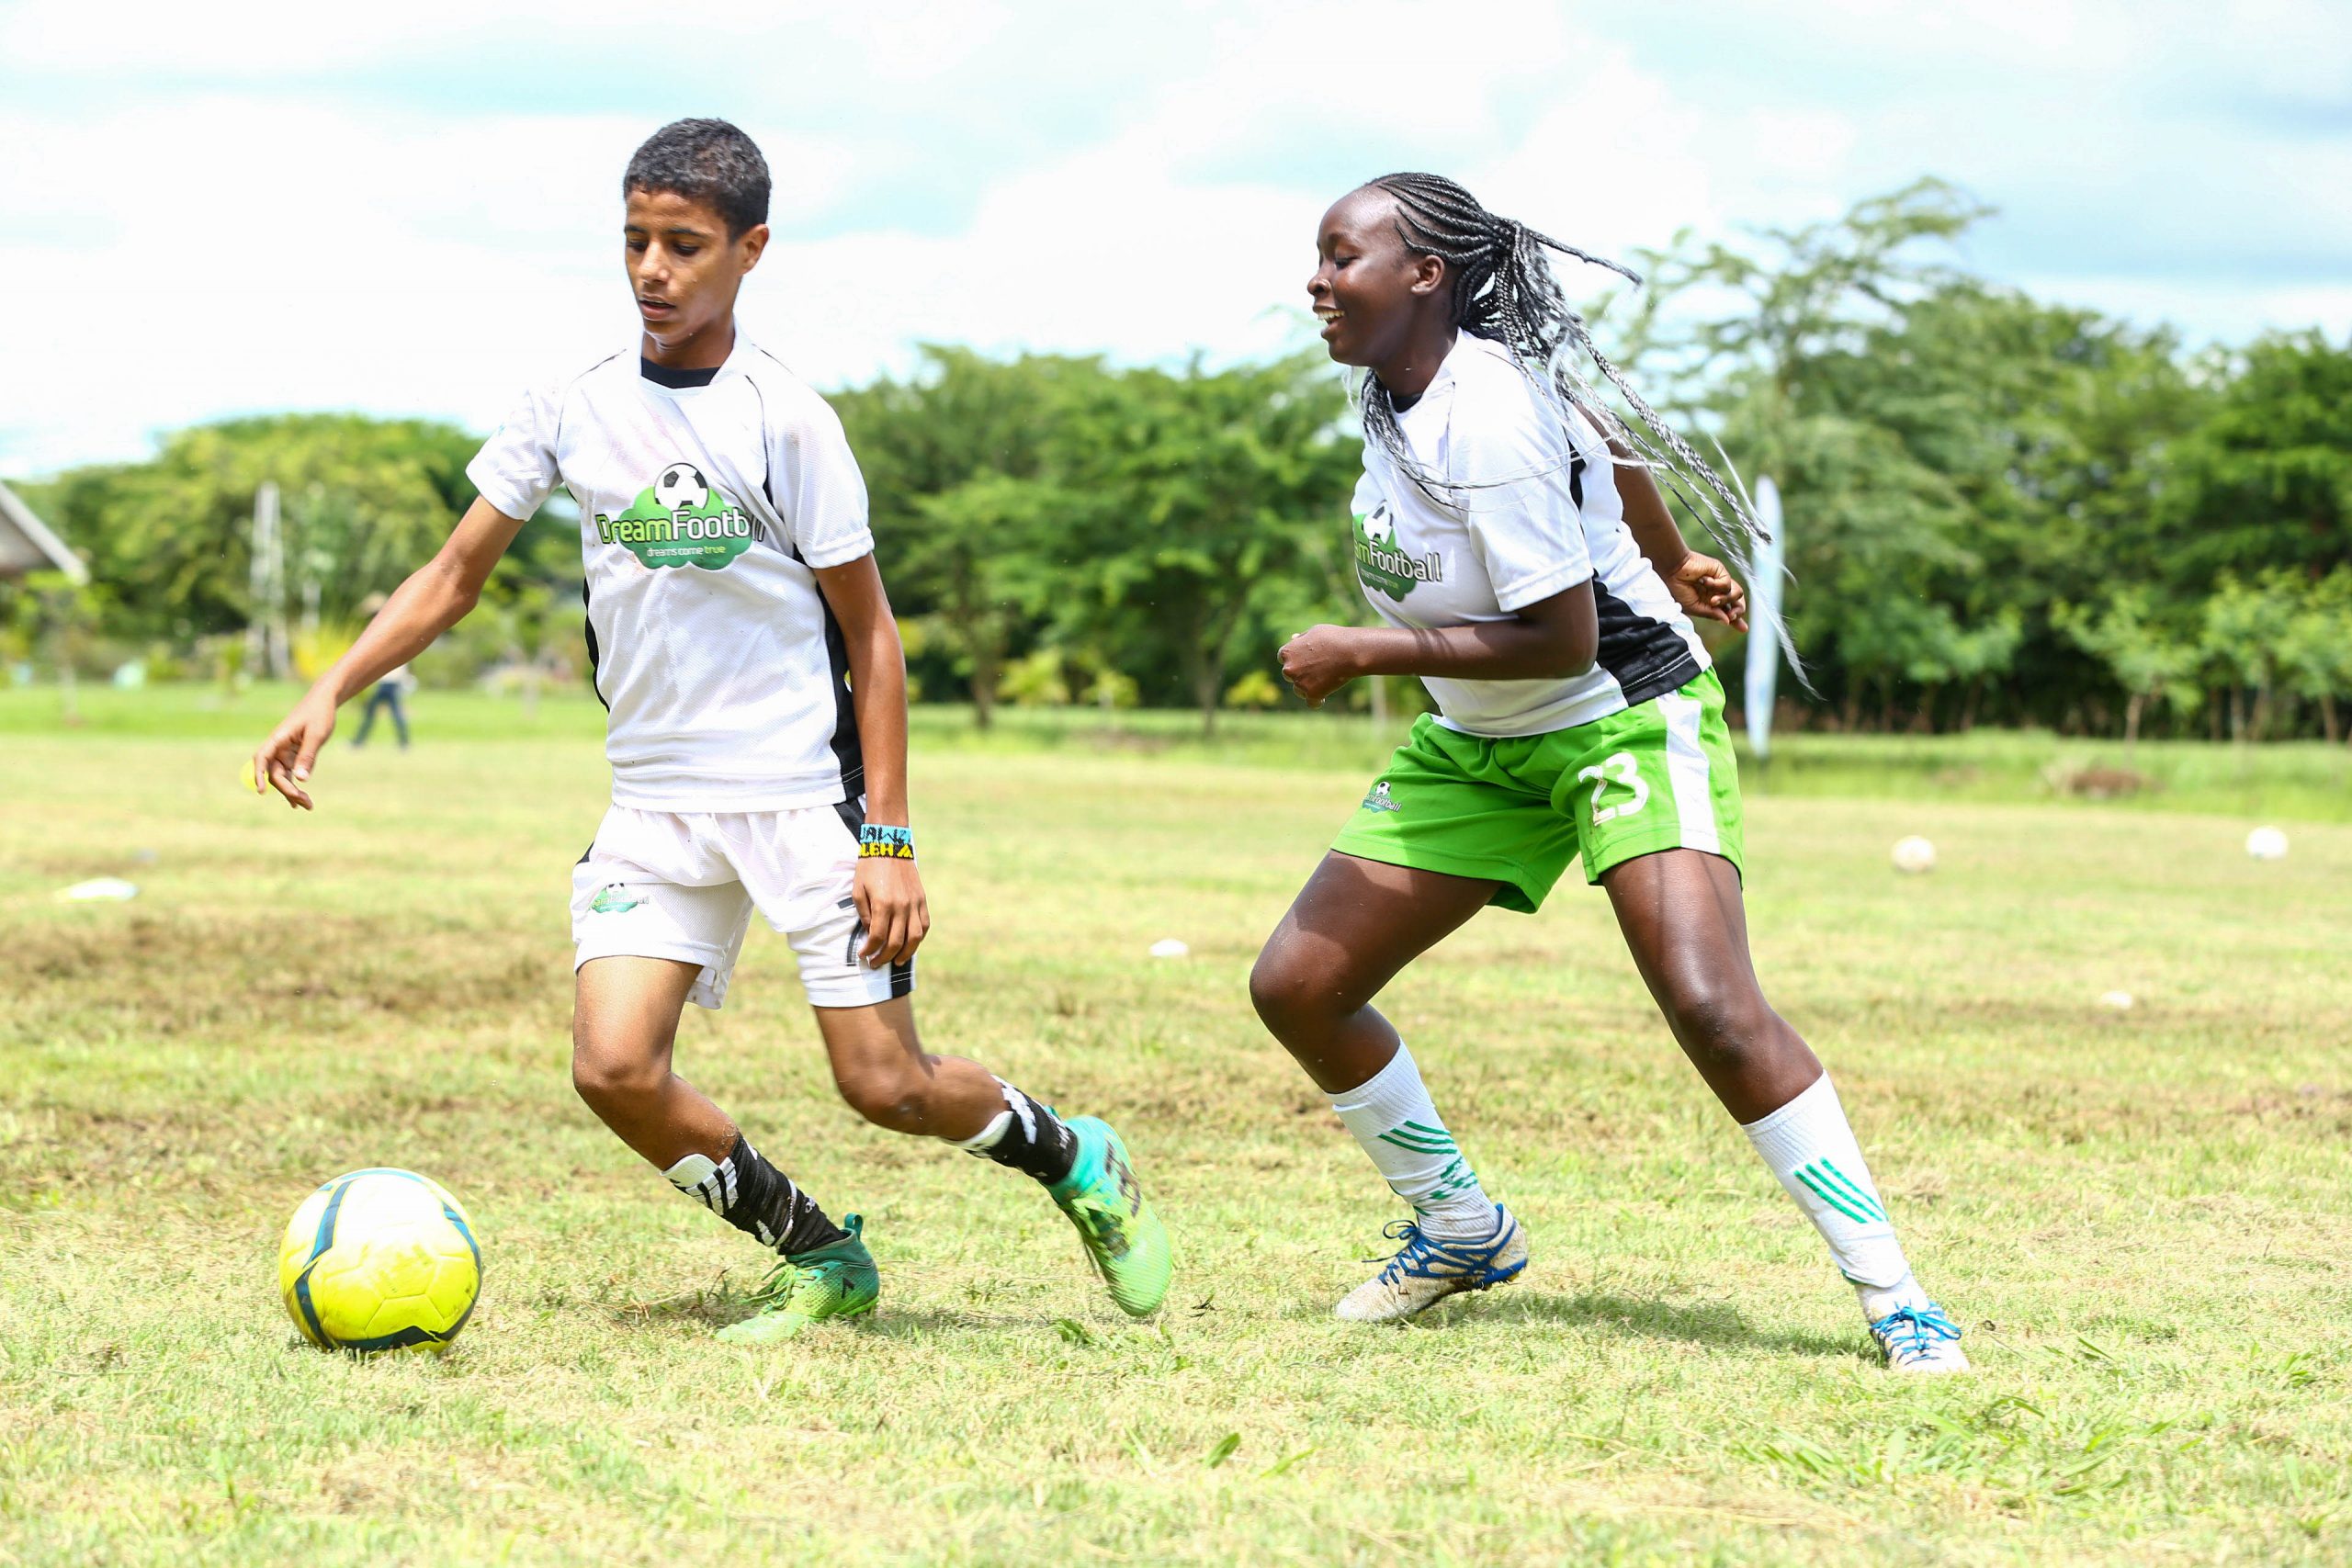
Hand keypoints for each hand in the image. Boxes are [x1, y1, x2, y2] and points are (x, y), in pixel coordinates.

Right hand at [250, 688, 338, 809]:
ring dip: (292, 791)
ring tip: (308, 806)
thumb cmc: (319, 714)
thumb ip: (308, 756)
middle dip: (287, 790)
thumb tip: (301, 779)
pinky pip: (290, 774)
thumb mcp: (316, 735)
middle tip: (305, 803)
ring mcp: (284, 752)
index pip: (262, 758)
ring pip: (282, 777)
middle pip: (275, 774)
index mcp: (278, 738)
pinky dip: (295, 786)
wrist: (324, 702)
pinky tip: (300, 801)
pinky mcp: (293, 756)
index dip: (258, 775)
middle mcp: (277, 747)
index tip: (261, 791)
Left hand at [853, 853, 929, 966]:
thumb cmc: (869, 868)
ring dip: (905, 953)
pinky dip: (918, 938)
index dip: (869, 950)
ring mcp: (914, 904)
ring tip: (896, 961)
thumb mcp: (858, 890)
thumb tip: (870, 933)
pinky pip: (924, 925)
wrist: (889, 845)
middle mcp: (901, 906)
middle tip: (875, 963)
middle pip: (896, 942)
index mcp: (883, 904)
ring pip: (914, 938)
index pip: (877, 936)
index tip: (863, 956)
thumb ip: (864, 914)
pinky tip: (910, 945)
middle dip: (884, 957)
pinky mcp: (922, 899)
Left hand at [1279, 625, 1365, 706]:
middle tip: (1319, 667)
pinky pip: (1311, 703)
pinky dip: (1317, 700)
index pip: (1283, 658)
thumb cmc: (1335, 638)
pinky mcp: (1312, 694)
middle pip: (1290, 674)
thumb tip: (1292, 639)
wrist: (1351, 652)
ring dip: (1308, 686)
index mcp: (1287, 652)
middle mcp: (1289, 669)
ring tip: (1326, 678)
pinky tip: (1324, 696)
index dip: (1296, 658)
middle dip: (1301, 672)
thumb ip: (1301, 639)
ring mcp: (1299, 683)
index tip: (1308, 658)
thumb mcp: (1315, 632)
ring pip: (1299, 690)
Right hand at [1664, 551, 1747, 631]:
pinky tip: (1704, 582)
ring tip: (1713, 600)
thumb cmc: (1678, 589)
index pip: (1727, 612)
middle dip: (1738, 611)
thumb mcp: (1693, 607)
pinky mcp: (1720, 571)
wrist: (1673, 570)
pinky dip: (1717, 585)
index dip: (1736, 621)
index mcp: (1710, 602)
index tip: (1744, 629)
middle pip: (1737, 603)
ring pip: (1737, 594)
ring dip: (1726, 600)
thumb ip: (1710, 613)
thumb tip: (1727, 622)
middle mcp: (1717, 592)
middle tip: (1732, 616)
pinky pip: (1727, 583)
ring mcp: (1719, 582)